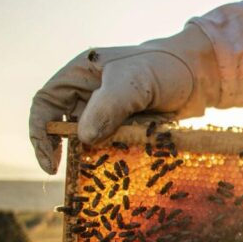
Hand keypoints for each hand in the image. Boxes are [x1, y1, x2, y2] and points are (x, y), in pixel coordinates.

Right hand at [29, 24, 217, 173]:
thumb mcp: (134, 82)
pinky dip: (116, 157)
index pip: (46, 102)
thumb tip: (83, 138)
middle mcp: (89, 93)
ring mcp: (110, 112)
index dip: (40, 132)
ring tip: (103, 171)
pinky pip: (113, 146)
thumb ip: (108, 106)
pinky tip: (124, 167)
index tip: (50, 162)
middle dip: (67, 149)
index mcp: (81, 74)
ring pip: (90, 139)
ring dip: (94, 156)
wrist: (201, 76)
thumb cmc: (165, 68)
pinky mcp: (128, 127)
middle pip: (64, 125)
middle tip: (73, 173)